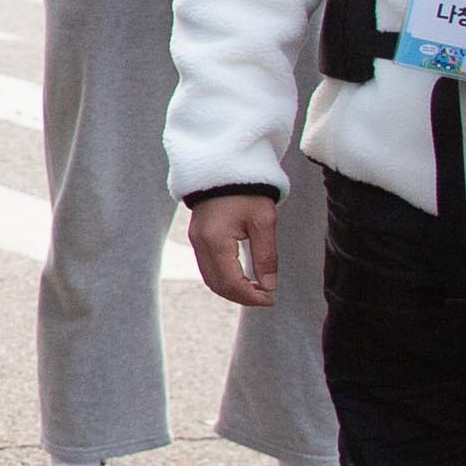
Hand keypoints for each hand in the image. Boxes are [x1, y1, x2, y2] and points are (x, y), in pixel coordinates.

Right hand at [188, 191, 280, 307]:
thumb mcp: (264, 221)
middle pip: (217, 285)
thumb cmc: (247, 191)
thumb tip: (269, 286)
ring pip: (210, 279)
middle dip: (241, 296)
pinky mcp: (197, 237)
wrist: (225, 166)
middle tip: (265, 297)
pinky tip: (243, 276)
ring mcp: (195, 241)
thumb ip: (266, 256)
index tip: (270, 299)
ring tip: (256, 289)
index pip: (231, 282)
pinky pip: (207, 267)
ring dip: (232, 289)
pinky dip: (224, 278)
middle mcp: (200, 244)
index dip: (251, 297)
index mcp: (215, 240)